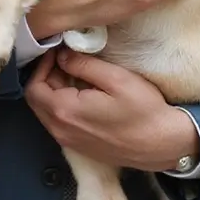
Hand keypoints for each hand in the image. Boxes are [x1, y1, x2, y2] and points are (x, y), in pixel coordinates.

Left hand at [24, 48, 199, 171]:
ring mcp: (70, 142)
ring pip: (48, 112)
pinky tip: (83, 93)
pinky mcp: (81, 147)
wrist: (165, 145)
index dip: (41, 66)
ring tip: (77, 73)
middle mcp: (61, 131)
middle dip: (47, 77)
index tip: (57, 52)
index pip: (33, 88)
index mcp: (64, 112)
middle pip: (37, 100)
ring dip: (55, 91)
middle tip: (66, 60)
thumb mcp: (115, 78)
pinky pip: (61, 123)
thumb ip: (83, 65)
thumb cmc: (144, 110)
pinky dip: (64, 105)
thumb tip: (62, 56)